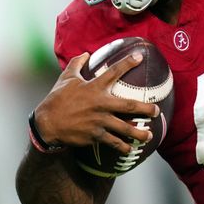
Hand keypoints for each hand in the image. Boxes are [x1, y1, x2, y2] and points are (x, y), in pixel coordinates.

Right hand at [33, 52, 159, 153]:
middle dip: (145, 108)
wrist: (47, 123)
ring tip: (149, 136)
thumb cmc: (57, 98)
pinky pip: (112, 142)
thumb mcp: (66, 78)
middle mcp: (99, 104)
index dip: (128, 63)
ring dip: (138, 133)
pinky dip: (122, 147)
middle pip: (128, 105)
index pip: (114, 72)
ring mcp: (98, 121)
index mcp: (93, 87)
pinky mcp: (94, 135)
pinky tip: (130, 150)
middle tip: (156, 111)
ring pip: (124, 128)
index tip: (140, 57)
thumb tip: (86, 53)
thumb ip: (77, 64)